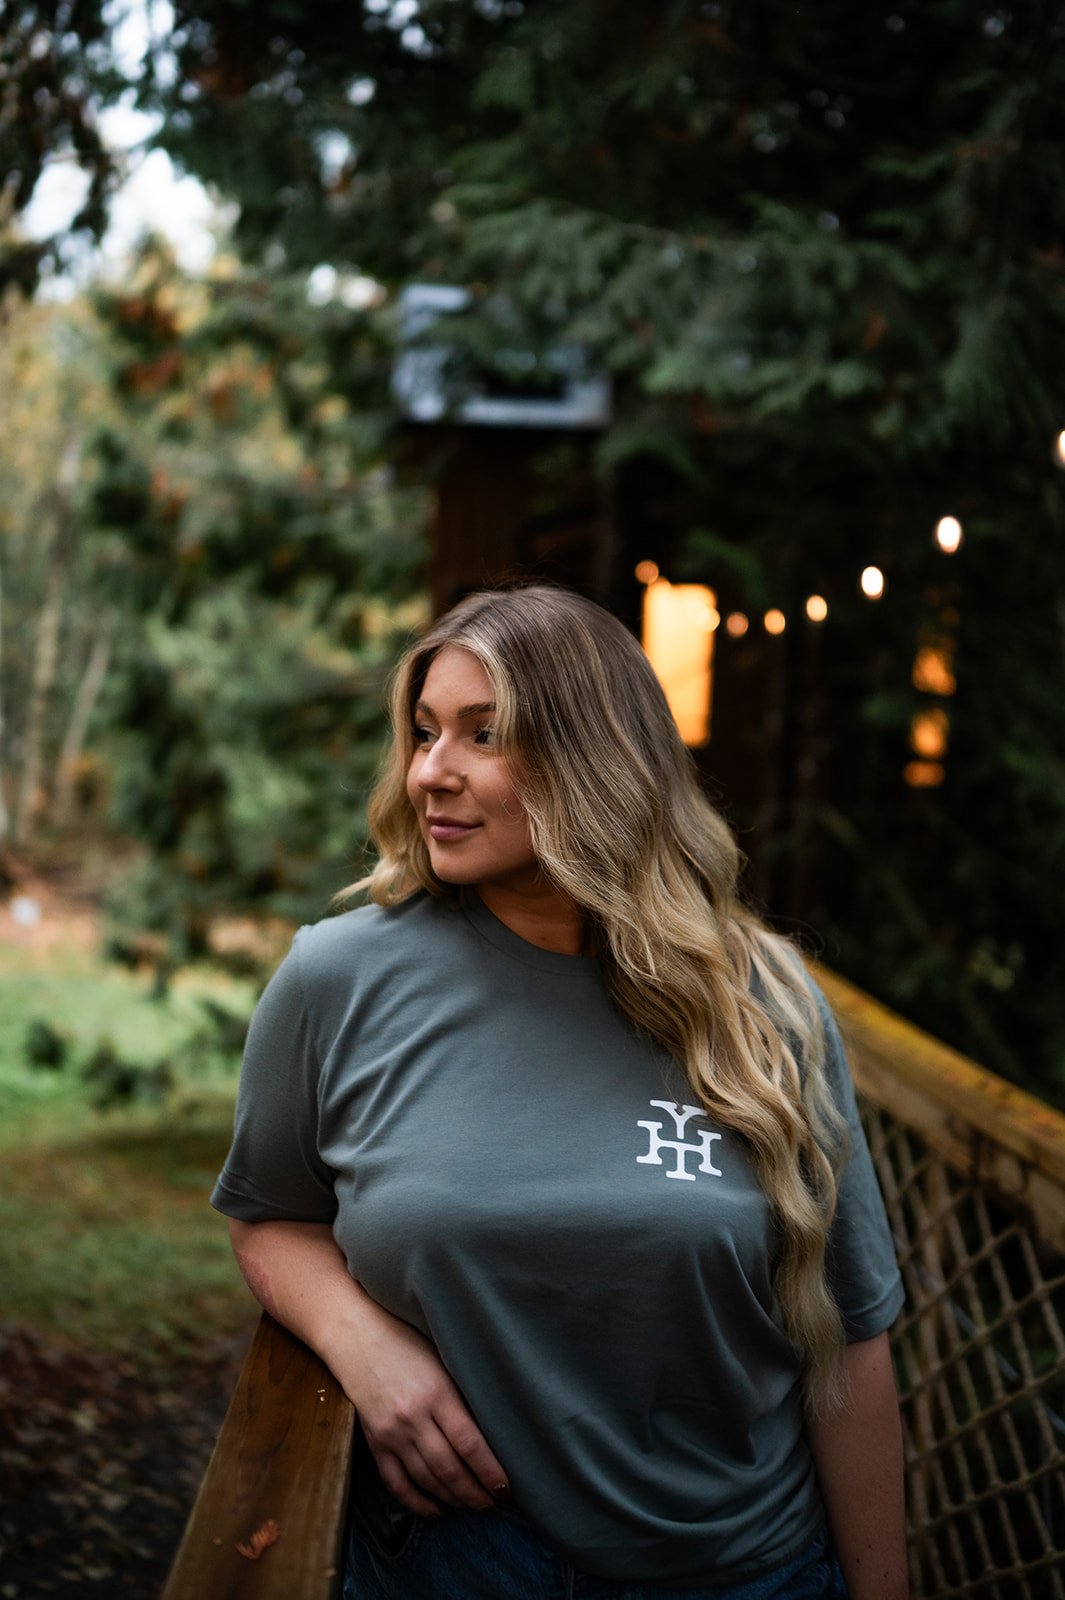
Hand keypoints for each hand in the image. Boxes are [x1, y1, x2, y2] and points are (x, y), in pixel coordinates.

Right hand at [342, 1299, 508, 1517]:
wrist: (357, 1336)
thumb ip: (459, 1395)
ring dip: (451, 1499)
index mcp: (436, 1393)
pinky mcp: (375, 1442)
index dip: (489, 1471)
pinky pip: (395, 1482)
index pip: (469, 1443)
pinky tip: (434, 1509)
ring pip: (425, 1479)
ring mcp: (391, 1433)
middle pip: (448, 1468)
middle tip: (492, 1504)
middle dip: (474, 1492)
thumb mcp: (442, 1360)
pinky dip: (415, 1501)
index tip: (504, 1487)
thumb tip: (488, 1433)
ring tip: (471, 1506)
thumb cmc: (406, 1342)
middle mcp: (413, 1418)